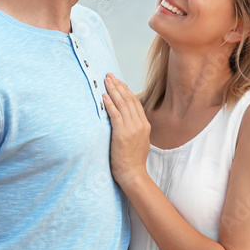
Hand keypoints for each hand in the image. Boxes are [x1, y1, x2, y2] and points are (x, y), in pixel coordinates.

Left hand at [102, 73, 150, 188]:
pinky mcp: (122, 134)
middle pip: (129, 100)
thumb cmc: (133, 161)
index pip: (135, 103)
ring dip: (113, 91)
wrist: (133, 174)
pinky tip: (104, 96)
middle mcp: (140, 124)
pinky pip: (115, 115)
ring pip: (122, 104)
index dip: (126, 90)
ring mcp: (132, 129)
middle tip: (110, 75)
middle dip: (119, 86)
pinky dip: (109, 104)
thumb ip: (135, 129)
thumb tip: (127, 121)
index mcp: (145, 125)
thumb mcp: (139, 142)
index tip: (119, 82)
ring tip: (106, 81)